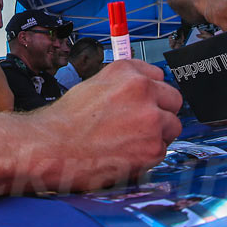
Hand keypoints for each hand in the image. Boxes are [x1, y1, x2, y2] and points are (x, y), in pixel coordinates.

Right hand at [29, 59, 182, 191]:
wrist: (52, 147)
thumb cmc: (66, 120)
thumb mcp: (94, 85)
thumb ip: (122, 85)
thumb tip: (140, 93)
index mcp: (127, 71)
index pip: (158, 76)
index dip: (151, 93)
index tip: (144, 102)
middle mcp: (143, 89)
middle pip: (173, 100)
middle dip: (161, 112)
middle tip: (141, 125)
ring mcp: (151, 119)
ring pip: (172, 126)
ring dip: (157, 135)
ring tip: (130, 142)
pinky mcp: (153, 147)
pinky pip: (162, 150)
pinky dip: (147, 155)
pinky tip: (125, 154)